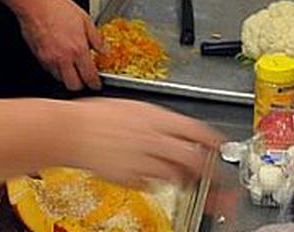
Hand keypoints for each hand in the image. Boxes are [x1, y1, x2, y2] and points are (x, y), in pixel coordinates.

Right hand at [16, 0, 105, 91]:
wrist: (36, 5)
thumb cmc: (58, 8)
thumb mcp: (85, 20)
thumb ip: (96, 38)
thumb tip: (104, 49)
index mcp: (78, 49)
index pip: (89, 76)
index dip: (95, 83)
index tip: (96, 84)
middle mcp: (63, 58)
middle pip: (73, 86)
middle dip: (81, 85)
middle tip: (85, 78)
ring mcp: (49, 59)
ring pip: (60, 80)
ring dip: (68, 77)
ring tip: (72, 67)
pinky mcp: (39, 57)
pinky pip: (49, 71)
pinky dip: (56, 69)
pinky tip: (60, 59)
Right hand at [63, 98, 223, 185]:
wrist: (71, 130)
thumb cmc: (96, 116)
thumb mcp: (132, 108)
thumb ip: (156, 121)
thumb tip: (173, 128)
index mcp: (156, 118)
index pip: (196, 131)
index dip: (214, 141)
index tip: (222, 148)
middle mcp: (153, 139)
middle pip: (192, 158)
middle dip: (207, 171)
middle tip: (212, 178)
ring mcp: (142, 160)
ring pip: (174, 175)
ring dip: (180, 179)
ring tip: (179, 179)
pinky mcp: (130, 177)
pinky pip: (150, 184)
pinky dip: (152, 183)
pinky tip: (146, 177)